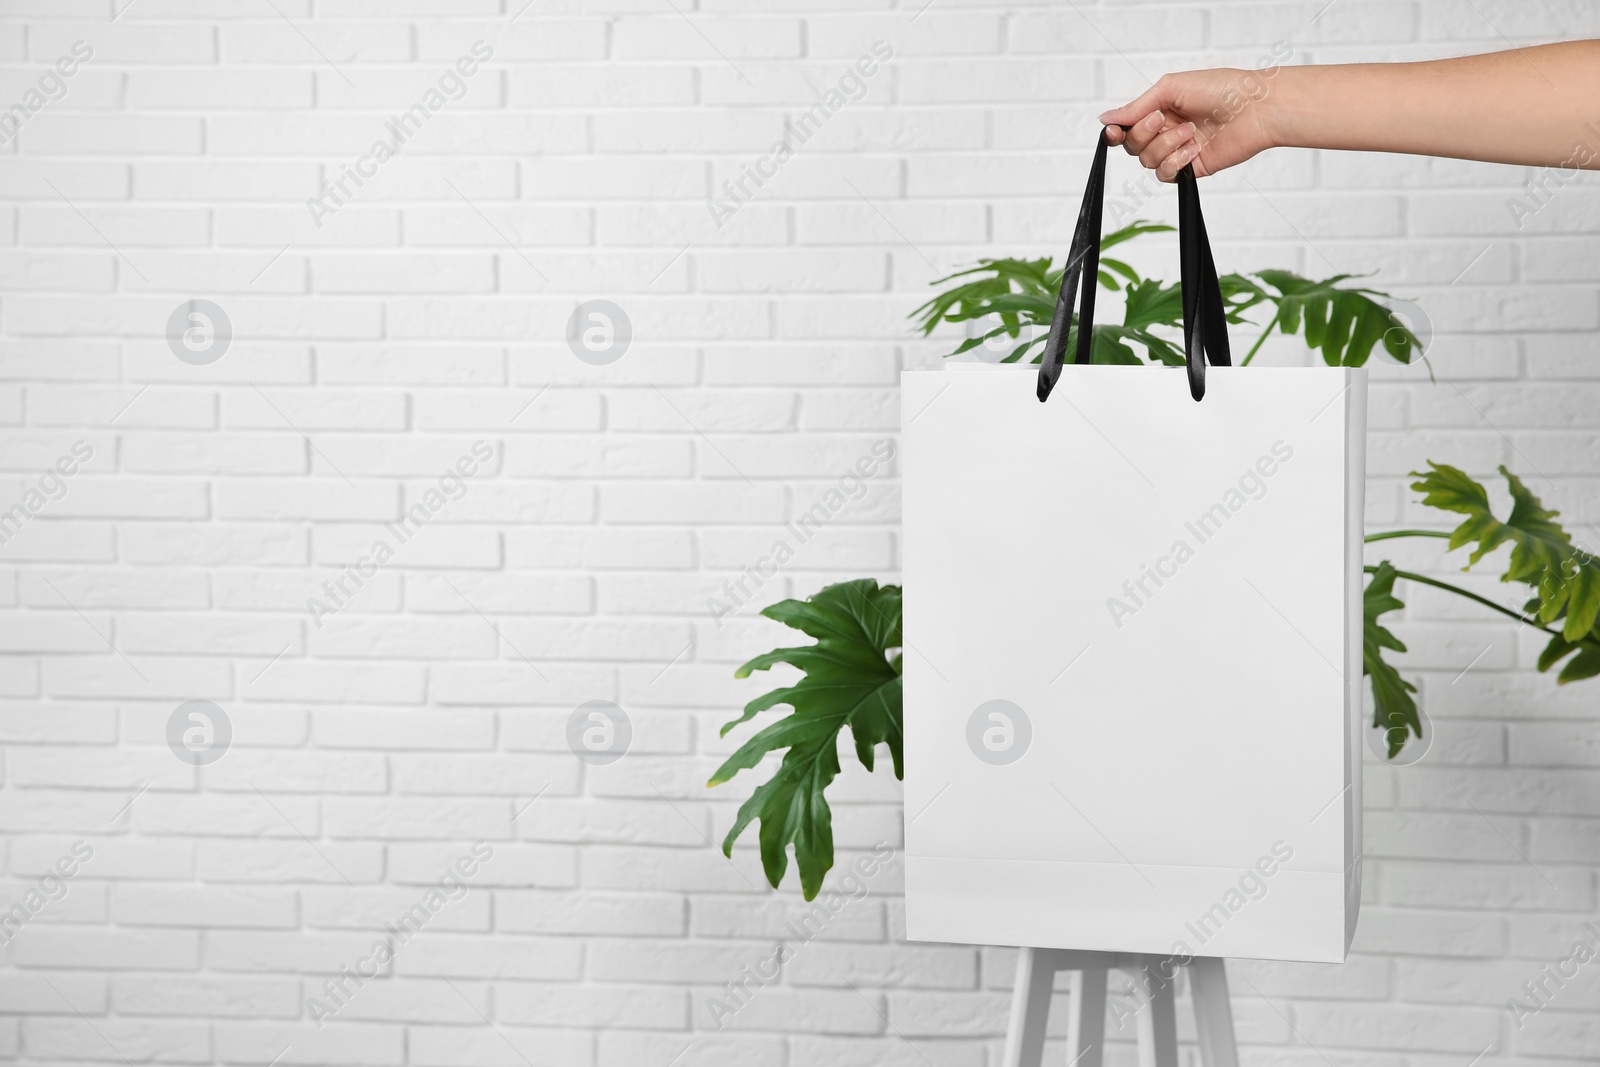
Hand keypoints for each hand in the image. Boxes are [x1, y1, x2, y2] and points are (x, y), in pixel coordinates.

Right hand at [1099, 68, 1279, 179]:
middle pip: (1133, 146)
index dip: (1116, 133)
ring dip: (1166, 145)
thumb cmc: (1221, 89)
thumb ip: (1136, 107)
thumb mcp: (1170, 88)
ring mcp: (1178, 150)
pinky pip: (1165, 175)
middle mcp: (1166, 130)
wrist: (1255, 110)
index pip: (1127, 127)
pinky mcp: (1190, 169)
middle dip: (1144, 134)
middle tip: (1162, 120)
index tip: (1114, 133)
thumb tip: (1105, 118)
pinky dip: (1176, 162)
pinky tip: (1193, 149)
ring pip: (1148, 161)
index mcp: (1160, 109)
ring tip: (1191, 132)